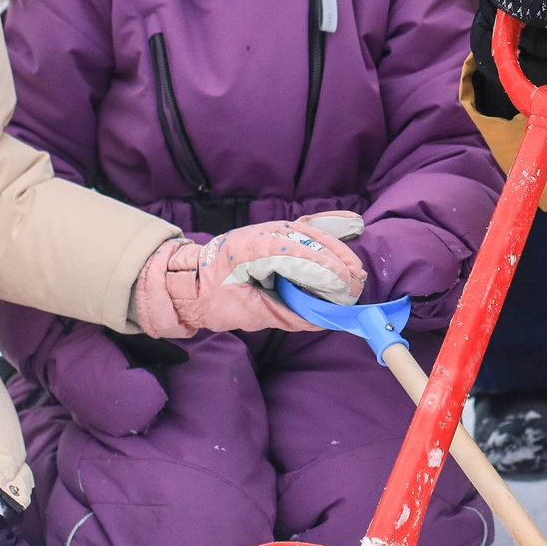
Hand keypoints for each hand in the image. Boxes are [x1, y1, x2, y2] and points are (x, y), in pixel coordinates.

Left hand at [131, 214, 368, 337]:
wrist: (190, 282)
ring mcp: (270, 229)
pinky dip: (330, 227)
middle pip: (308, 240)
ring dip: (337, 249)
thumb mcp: (245, 313)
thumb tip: (319, 319)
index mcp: (251, 250)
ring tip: (356, 270)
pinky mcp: (275, 233)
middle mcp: (263, 232)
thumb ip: (283, 314)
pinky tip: (353, 226)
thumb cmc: (212, 299)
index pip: (295, 255)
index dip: (323, 271)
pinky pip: (307, 227)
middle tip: (356, 284)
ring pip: (311, 232)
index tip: (344, 288)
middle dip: (336, 261)